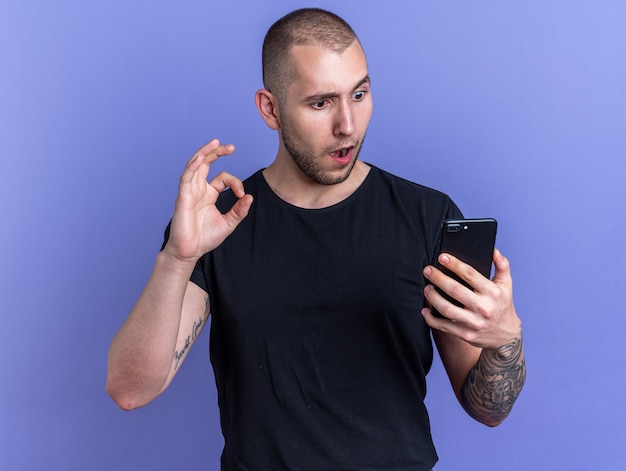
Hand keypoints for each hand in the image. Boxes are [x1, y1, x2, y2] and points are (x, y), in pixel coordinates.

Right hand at [162, 139, 252, 262]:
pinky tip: (202, 157)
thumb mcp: (229, 223)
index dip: (236, 182)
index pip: (223, 178)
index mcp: (208, 194)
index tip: (242, 195)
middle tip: (230, 146)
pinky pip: (187, 177)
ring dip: (205, 152)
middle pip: (206, 163)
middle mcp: (198, 189)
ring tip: (215, 143)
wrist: (190, 252)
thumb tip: (250, 197)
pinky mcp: (183, 197)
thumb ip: (239, 210)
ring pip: (195, 165)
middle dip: (217, 152)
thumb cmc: (205, 238)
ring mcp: (189, 191)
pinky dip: (194, 166)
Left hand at [422, 249, 521, 348]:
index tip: (441, 257)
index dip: (454, 264)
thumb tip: (494, 250)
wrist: (506, 336)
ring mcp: (475, 323)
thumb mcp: (506, 285)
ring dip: (433, 298)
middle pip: (455, 291)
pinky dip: (432, 319)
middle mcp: (484, 308)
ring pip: (448, 310)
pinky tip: (425, 310)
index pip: (470, 275)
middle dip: (438, 279)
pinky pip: (445, 327)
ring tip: (426, 288)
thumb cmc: (503, 305)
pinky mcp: (466, 335)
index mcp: (492, 292)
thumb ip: (502, 266)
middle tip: (427, 270)